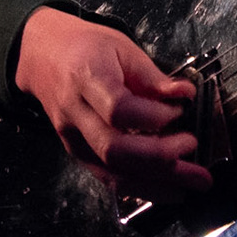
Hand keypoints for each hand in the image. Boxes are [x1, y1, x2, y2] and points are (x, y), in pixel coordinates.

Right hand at [14, 6, 213, 199]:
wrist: (45, 56)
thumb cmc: (86, 47)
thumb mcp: (122, 47)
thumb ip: (153, 76)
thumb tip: (185, 94)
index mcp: (87, 79)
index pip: (118, 109)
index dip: (153, 116)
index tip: (180, 110)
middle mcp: (76, 114)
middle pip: (115, 148)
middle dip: (160, 157)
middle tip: (192, 149)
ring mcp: (73, 139)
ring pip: (111, 171)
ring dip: (156, 183)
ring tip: (191, 182)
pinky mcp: (76, 153)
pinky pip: (107, 177)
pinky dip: (139, 187)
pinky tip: (166, 188)